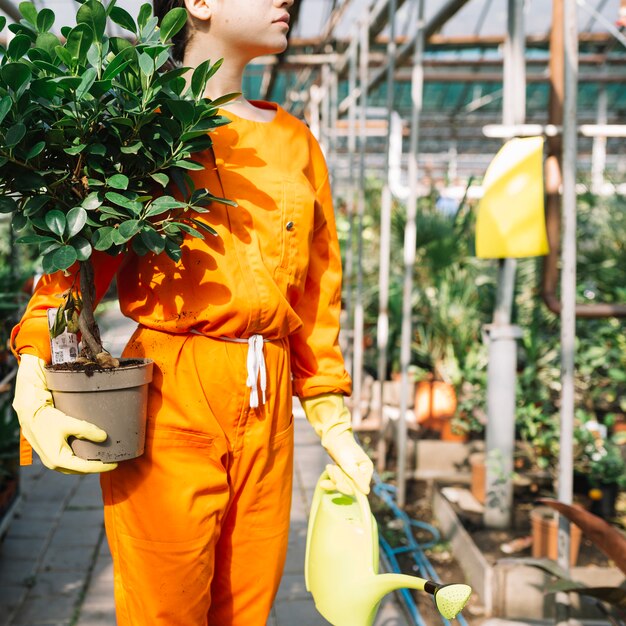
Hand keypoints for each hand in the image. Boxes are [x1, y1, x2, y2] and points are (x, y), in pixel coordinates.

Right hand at [13, 354, 117, 473]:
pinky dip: (80, 459)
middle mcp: (54, 463)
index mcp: (59, 459)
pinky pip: (69, 461)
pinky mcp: (51, 453)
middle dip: (96, 467)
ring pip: (74, 467)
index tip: (116, 464)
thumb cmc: (47, 418)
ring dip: (87, 464)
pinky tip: (89, 452)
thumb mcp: (69, 423)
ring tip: (103, 458)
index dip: (102, 467)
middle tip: (112, 461)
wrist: (29, 413)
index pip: (85, 468)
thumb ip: (87, 430)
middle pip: (80, 470)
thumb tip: (104, 437)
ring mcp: (52, 459)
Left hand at [300, 393, 372, 494]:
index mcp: (366, 469)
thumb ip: (357, 479)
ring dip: (334, 477)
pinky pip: (337, 481)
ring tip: (329, 466)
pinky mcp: (343, 471)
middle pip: (350, 486)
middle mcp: (361, 472)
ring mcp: (351, 472)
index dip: (348, 487)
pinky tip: (324, 482)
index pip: (360, 486)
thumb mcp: (349, 464)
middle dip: (339, 480)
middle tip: (333, 469)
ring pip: (343, 483)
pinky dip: (331, 479)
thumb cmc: (343, 447)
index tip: (338, 484)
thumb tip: (366, 492)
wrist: (332, 435)